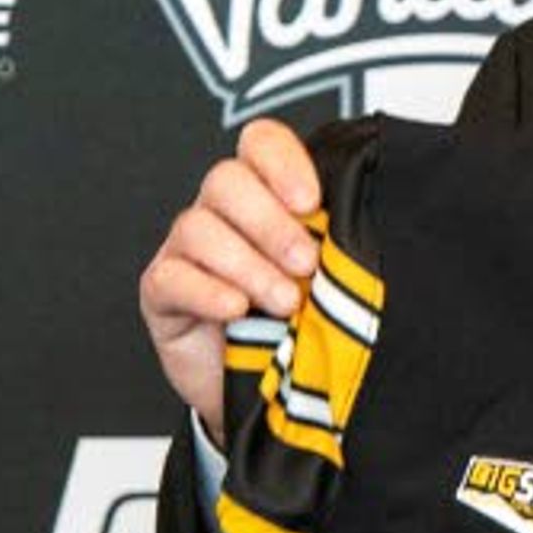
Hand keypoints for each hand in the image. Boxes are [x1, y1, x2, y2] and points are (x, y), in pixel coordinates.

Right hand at [134, 119, 321, 420]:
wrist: (272, 389)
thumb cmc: (305, 322)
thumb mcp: (331, 275)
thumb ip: (341, 241)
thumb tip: (370, 221)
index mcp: (266, 194)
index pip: (261, 144)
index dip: (282, 162)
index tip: (312, 201)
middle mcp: (222, 212)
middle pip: (227, 180)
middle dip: (272, 223)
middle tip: (306, 264)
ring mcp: (186, 250)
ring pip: (198, 227)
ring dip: (249, 265)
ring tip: (286, 302)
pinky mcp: (162, 291)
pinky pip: (172, 276)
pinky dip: (208, 291)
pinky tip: (237, 310)